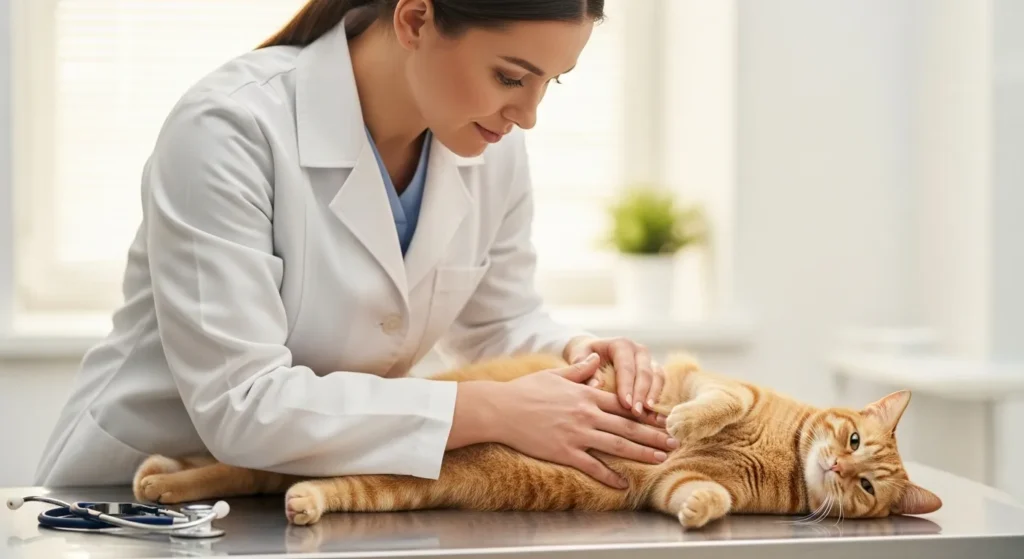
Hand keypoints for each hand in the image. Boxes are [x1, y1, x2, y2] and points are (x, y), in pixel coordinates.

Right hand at [490, 354, 677, 488]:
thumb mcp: (555, 374)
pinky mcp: (564, 452)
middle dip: (654, 435)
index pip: (624, 404)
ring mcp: (577, 434)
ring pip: (617, 445)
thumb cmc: (525, 390)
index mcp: (586, 395)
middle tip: (675, 443)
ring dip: (642, 453)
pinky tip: (624, 484)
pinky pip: (592, 466)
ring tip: (661, 459)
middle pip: (628, 426)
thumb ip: (579, 369)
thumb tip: (595, 358)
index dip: (647, 412)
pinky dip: (609, 476)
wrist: (501, 409)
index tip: (664, 419)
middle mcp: (587, 414)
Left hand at [564, 336, 665, 418]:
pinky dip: (660, 399)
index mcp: (621, 345)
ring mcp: (649, 360)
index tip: (624, 404)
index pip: (625, 366)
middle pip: (644, 372)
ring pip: (658, 377)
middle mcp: (639, 350)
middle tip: (636, 413)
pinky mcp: (655, 371)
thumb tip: (597, 385)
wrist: (593, 352)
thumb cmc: (584, 357)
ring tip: (649, 415)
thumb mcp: (579, 359)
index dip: (626, 386)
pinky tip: (655, 415)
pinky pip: (662, 384)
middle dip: (641, 394)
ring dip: (654, 397)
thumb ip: (584, 370)